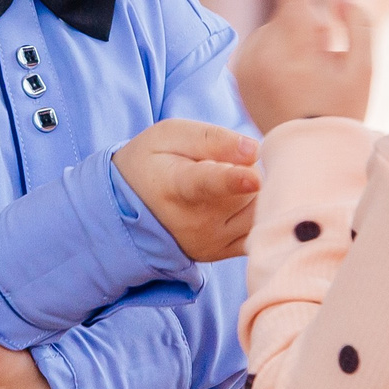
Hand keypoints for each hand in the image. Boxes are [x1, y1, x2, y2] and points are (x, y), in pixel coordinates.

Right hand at [114, 120, 259, 262]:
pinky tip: (239, 202)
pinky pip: (260, 230)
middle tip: (220, 164)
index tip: (253, 178)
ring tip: (226, 183)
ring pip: (260, 209)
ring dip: (255, 191)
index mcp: (176, 185)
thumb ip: (211, 137)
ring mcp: (210, 241)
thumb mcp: (169, 135)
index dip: (234, 179)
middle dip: (247, 168)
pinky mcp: (223, 253)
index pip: (207, 183)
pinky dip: (260, 212)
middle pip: (247, 188)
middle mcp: (194, 221)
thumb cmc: (154, 160)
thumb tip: (255, 150)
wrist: (129, 207)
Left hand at [232, 0, 371, 130]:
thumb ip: (358, 24)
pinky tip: (290, 83)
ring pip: (277, 30)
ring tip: (307, 80)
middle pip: (291, 16)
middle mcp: (264, 51)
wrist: (305, 153)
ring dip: (294, 42)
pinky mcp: (239, 72)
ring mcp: (247, 63)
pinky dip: (278, 54)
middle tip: (326, 63)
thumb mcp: (365, 69)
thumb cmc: (341, 111)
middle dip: (310, 28)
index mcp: (295, 47)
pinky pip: (263, 46)